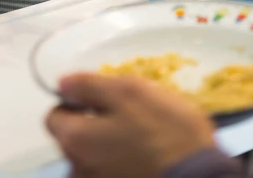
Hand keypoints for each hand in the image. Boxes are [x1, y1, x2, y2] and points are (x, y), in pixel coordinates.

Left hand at [45, 74, 216, 177]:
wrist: (199, 176)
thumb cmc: (165, 130)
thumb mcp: (130, 91)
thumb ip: (89, 85)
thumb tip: (62, 83)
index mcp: (75, 140)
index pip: (54, 115)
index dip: (75, 101)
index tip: (102, 97)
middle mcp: (77, 169)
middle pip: (73, 139)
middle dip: (93, 125)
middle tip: (129, 115)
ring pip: (92, 159)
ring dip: (108, 147)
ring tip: (141, 138)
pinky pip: (109, 172)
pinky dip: (120, 164)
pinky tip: (145, 157)